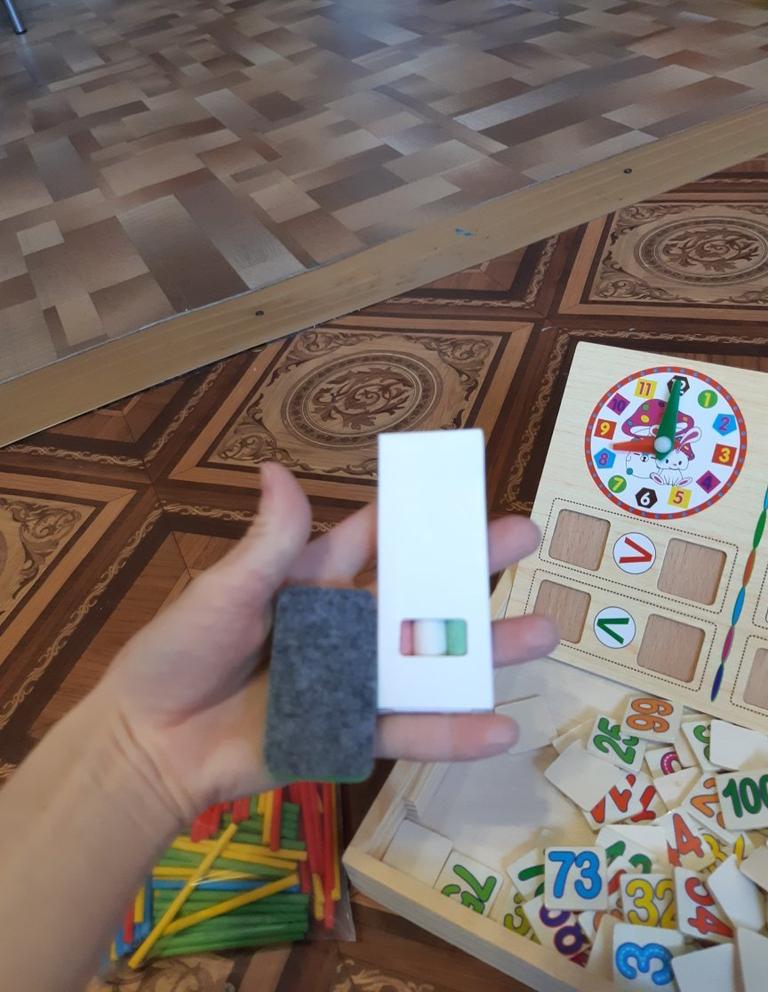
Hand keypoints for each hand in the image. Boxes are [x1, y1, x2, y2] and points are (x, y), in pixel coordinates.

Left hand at [101, 463, 557, 820]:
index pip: (377, 538)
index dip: (419, 515)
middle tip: (528, 542)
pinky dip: (452, 734)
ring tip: (544, 633)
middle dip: (472, 569)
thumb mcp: (225, 591)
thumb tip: (276, 467)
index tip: (469, 492)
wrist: (150, 742)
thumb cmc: (181, 651)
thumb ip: (268, 543)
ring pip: (430, 664)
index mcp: (315, 580)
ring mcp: (353, 682)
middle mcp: (346, 626)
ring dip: (486, 651)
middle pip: (421, 595)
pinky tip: (501, 728)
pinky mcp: (350, 734)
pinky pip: (407, 733)